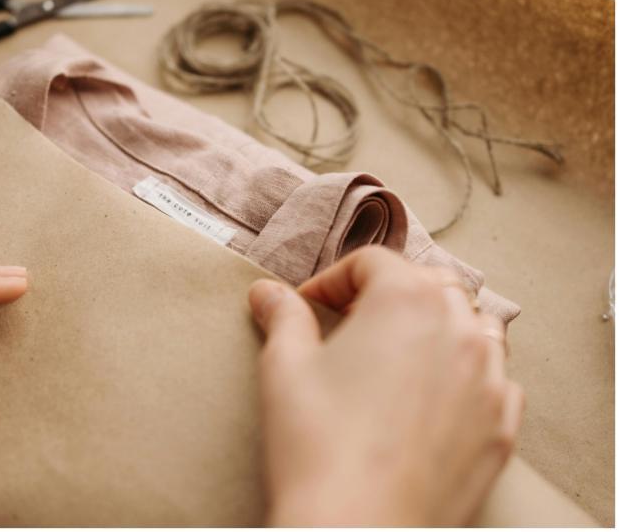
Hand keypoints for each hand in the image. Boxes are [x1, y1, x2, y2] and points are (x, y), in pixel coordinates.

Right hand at [248, 246, 522, 525]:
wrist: (357, 529)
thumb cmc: (318, 445)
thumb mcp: (285, 367)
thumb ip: (283, 317)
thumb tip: (267, 292)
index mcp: (406, 301)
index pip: (371, 262)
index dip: (331, 280)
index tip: (307, 305)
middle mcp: (458, 329)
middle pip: (428, 284)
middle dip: (386, 294)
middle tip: (348, 323)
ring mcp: (489, 379)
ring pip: (472, 326)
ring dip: (436, 325)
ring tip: (398, 352)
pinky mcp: (500, 427)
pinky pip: (495, 379)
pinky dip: (468, 373)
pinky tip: (434, 396)